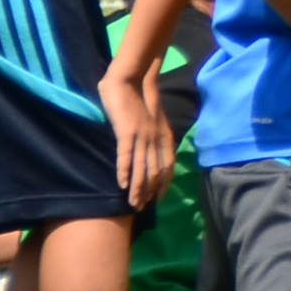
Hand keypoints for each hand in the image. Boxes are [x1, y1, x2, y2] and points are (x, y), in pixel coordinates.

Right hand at [99, 67, 175, 207]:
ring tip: (133, 203)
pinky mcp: (127, 131)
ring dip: (137, 188)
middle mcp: (156, 139)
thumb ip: (152, 137)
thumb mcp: (150, 122)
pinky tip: (122, 184)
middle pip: (155, 171)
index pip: (168, 166)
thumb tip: (147, 155)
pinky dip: (125, 171)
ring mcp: (142, 135)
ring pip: (142, 167)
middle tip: (141, 208)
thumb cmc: (137, 101)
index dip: (163, 184)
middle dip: (149, 192)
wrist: (129, 82)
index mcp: (164, 136)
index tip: (157, 200)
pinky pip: (126, 155)